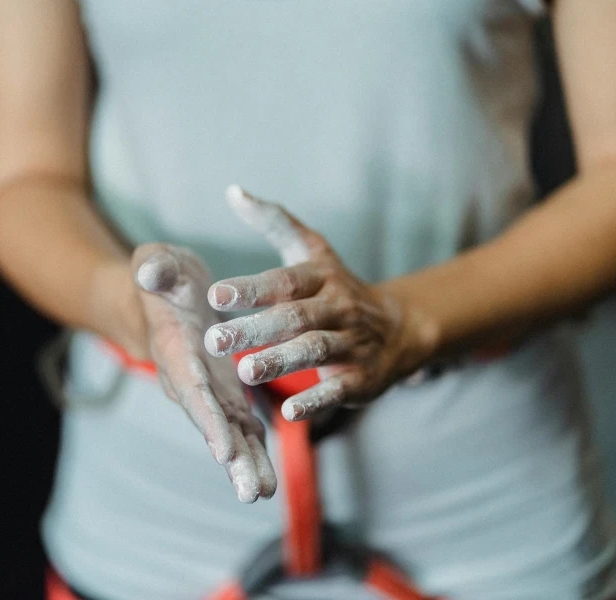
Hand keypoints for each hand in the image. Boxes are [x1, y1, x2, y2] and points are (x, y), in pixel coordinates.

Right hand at [131, 243, 277, 502]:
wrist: (162, 297)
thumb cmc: (163, 277)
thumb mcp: (157, 262)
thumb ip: (156, 269)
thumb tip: (151, 270)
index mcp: (176, 349)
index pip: (192, 388)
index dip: (208, 418)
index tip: (223, 449)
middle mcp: (190, 379)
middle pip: (211, 423)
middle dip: (230, 457)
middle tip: (248, 490)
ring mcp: (209, 391)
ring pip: (228, 433)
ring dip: (244, 465)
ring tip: (260, 494)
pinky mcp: (225, 393)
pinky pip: (240, 427)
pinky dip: (253, 452)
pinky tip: (267, 483)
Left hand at [204, 185, 437, 421]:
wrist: (400, 329)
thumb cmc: (338, 288)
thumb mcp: (312, 251)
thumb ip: (274, 222)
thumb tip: (233, 191)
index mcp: (321, 277)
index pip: (284, 281)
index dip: (251, 287)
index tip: (214, 294)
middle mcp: (338, 307)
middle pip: (294, 317)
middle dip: (254, 329)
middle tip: (215, 340)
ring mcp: (352, 343)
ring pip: (315, 350)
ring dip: (281, 361)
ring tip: (245, 372)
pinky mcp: (362, 378)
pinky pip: (339, 389)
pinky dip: (316, 400)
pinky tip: (289, 412)